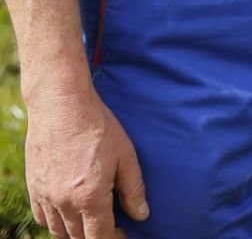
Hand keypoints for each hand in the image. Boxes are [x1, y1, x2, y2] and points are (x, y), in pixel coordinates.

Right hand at [25, 86, 147, 237]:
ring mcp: (46, 196)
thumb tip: (141, 215)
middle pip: (80, 238)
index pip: (101, 237)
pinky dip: (55, 222)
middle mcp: (65, 203)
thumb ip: (133, 188)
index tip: (124, 235)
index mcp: (90, 197)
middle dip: (96, 237)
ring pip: (59, 232)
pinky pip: (42, 218)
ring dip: (76, 233)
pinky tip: (67, 214)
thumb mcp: (125, 153)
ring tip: (90, 223)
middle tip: (111, 228)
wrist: (61, 103)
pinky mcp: (34, 186)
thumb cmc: (97, 125)